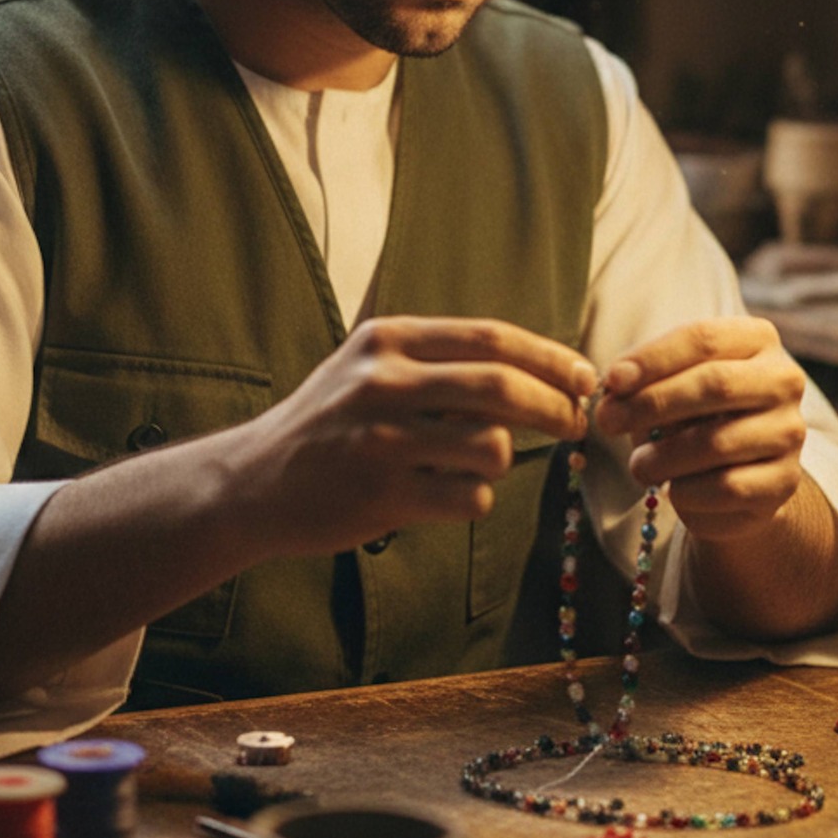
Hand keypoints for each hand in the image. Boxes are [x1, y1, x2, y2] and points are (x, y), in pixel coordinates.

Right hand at [227, 316, 594, 557]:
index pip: (492, 338)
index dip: (550, 358)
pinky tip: (446, 495)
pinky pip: (469, 498)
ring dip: (503, 459)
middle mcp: (383, 382)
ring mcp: (381, 440)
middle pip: (502, 386)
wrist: (253, 482)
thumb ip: (438, 358)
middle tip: (575, 424)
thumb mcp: (369, 365)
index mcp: (389, 339)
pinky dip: (474, 499)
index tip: (585, 377)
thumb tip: (538, 366)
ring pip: (492, 447)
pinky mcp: (381, 495)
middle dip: (554, 406)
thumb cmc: (329, 422)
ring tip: (476, 464)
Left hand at [593, 318, 806, 541]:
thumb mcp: (670, 387)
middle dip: (652, 403)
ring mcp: (789, 432)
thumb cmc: (694, 417)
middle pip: (715, 384)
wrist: (735, 478)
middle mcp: (783, 380)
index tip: (612, 380)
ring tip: (638, 465)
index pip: (703, 338)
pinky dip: (687, 491)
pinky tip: (672, 490)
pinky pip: (727, 487)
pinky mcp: (784, 482)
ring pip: (717, 442)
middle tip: (608, 421)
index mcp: (757, 340)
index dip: (653, 358)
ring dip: (663, 456)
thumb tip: (612, 391)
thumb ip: (644, 383)